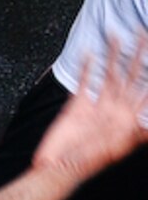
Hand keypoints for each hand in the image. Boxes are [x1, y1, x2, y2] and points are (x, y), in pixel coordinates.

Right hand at [31, 33, 147, 186]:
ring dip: (113, 55)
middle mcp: (116, 109)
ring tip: (116, 35)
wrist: (61, 165)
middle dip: (138, 56)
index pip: (146, 92)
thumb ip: (138, 133)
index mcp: (128, 119)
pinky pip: (85, 81)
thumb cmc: (89, 161)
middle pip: (130, 77)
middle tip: (143, 34)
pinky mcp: (78, 104)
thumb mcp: (119, 147)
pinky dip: (87, 67)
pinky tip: (89, 53)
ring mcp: (98, 105)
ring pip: (109, 74)